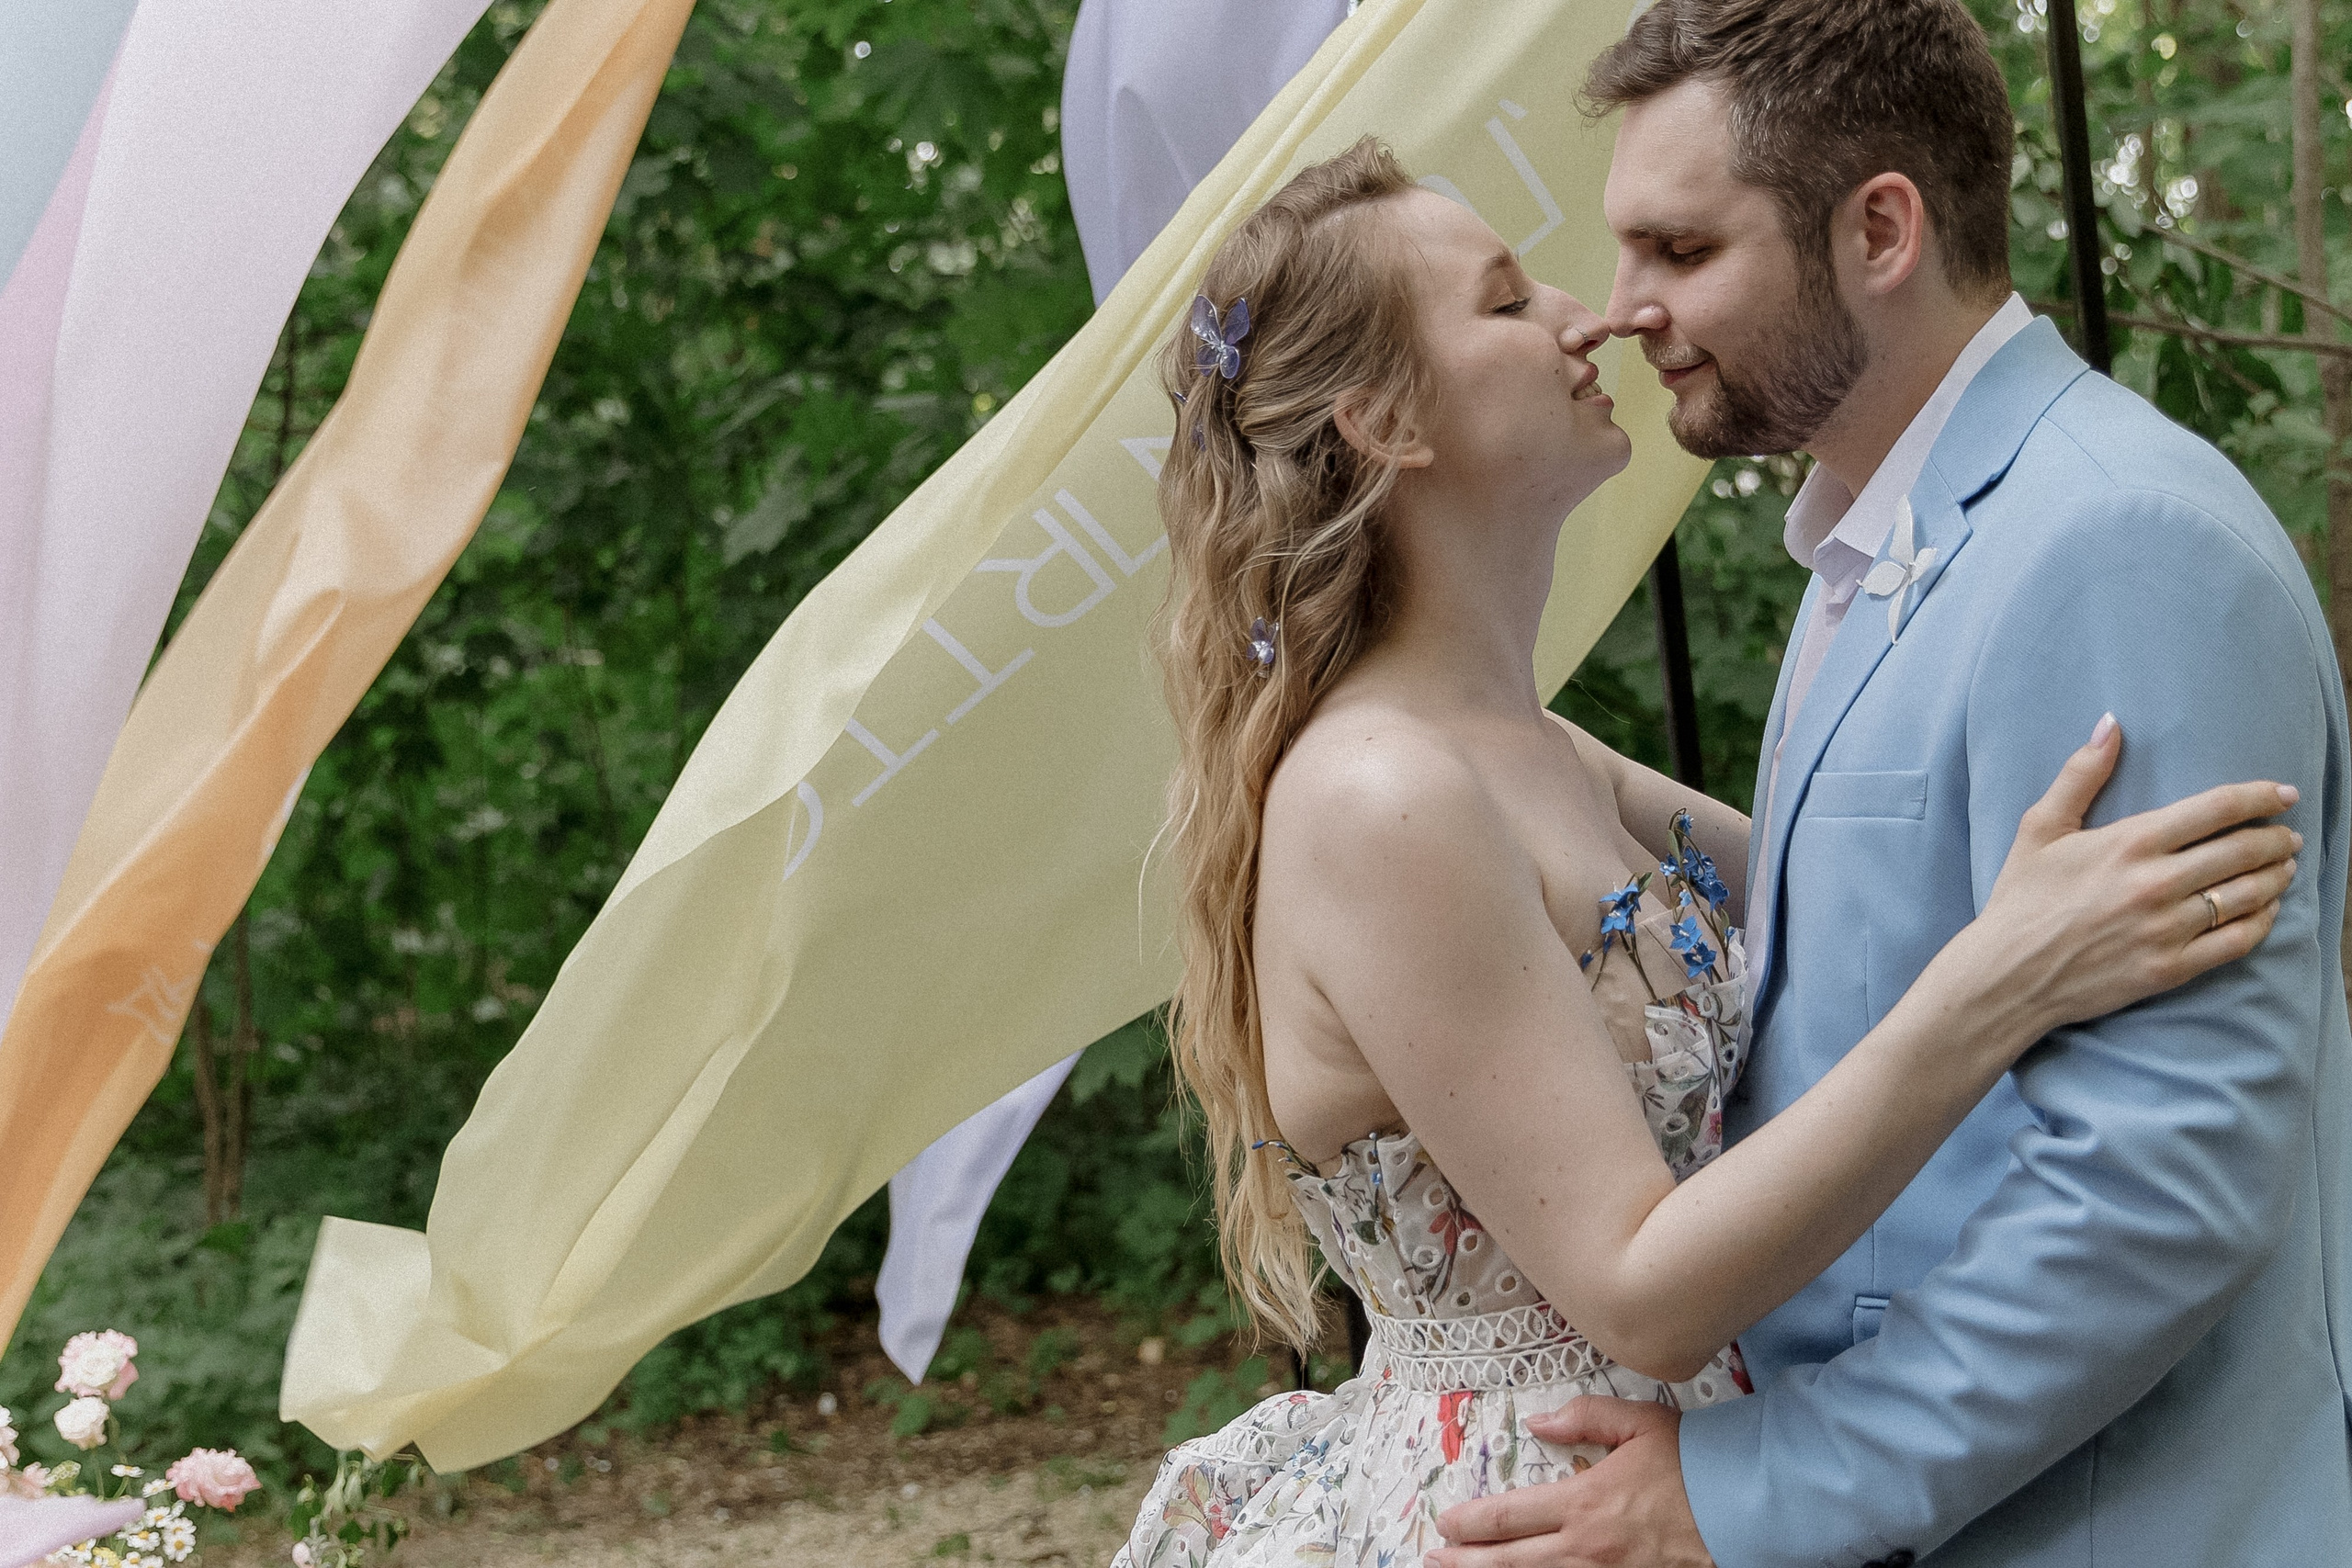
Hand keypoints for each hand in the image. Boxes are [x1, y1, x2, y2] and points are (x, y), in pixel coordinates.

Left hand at [1430, 1397, 1712, 1567]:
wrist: (1747, 1509)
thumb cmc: (1694, 1464)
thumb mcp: (1638, 1423)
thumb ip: (1584, 1417)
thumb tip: (1539, 1422)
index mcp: (1583, 1502)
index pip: (1507, 1516)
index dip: (1469, 1523)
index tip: (1445, 1524)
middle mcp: (1586, 1547)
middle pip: (1510, 1561)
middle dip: (1467, 1562)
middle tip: (1437, 1560)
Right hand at [1960, 714, 2298, 1042]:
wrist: (2007, 974)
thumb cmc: (2021, 898)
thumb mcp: (2040, 827)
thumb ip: (2081, 773)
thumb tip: (2112, 724)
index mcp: (2130, 842)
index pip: (2216, 809)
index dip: (2260, 796)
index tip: (2285, 794)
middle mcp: (2156, 883)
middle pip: (2242, 851)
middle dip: (2276, 838)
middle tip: (2289, 835)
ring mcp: (2167, 928)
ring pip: (2247, 895)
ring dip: (2276, 877)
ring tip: (2285, 868)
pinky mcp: (2171, 968)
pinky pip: (2237, 941)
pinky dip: (2262, 921)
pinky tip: (2266, 910)